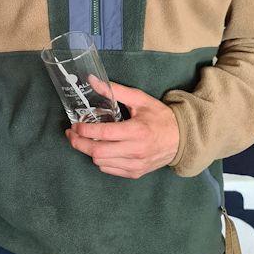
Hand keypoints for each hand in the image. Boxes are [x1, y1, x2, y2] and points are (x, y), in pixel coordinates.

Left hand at [65, 79, 179, 178]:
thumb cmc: (159, 117)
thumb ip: (115, 90)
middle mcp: (135, 150)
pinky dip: (100, 160)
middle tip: (71, 134)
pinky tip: (99, 149)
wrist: (183, 139)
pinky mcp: (136, 172)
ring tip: (83, 140)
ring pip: (101, 162)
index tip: (74, 124)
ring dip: (88, 151)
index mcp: (136, 131)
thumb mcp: (139, 99)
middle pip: (97, 152)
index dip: (84, 130)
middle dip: (78, 143)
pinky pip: (110, 169)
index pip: (103, 133)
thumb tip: (92, 80)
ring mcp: (136, 164)